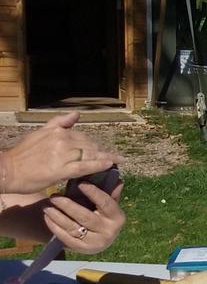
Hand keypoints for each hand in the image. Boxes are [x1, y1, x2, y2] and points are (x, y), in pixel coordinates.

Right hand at [2, 112, 119, 193]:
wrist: (6, 169)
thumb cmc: (22, 155)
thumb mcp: (40, 132)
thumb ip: (59, 123)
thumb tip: (77, 113)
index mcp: (57, 131)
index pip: (83, 136)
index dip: (95, 143)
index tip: (105, 148)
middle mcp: (62, 140)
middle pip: (89, 145)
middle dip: (103, 150)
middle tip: (116, 156)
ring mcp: (63, 154)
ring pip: (90, 154)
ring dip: (106, 157)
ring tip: (118, 160)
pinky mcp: (62, 169)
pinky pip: (85, 166)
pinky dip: (99, 164)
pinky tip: (110, 164)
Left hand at [42, 181, 125, 253]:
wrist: (92, 236)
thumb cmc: (97, 213)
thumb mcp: (103, 203)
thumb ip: (108, 192)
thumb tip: (117, 180)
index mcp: (118, 218)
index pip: (106, 203)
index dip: (93, 192)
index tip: (80, 183)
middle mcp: (109, 232)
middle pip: (85, 217)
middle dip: (68, 205)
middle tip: (54, 196)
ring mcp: (95, 243)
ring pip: (73, 227)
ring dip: (57, 215)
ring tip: (46, 206)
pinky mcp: (82, 249)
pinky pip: (65, 237)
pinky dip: (54, 226)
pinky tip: (47, 217)